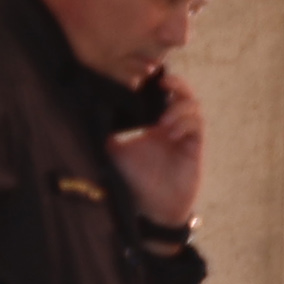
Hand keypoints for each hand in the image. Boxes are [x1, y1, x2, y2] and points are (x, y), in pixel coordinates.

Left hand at [110, 72, 205, 232]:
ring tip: (163, 121)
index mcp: (155, 123)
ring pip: (193, 106)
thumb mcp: (114, 153)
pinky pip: (197, 126)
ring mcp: (186, 135)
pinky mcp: (196, 147)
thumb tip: (86, 117)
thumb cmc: (135, 182)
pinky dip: (185, 124)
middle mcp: (173, 125)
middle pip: (183, 93)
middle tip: (162, 82)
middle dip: (176, 84)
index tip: (147, 74)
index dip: (160, 81)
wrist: (152, 209)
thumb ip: (105, 135)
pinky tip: (170, 133)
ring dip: (179, 108)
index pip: (163, 93)